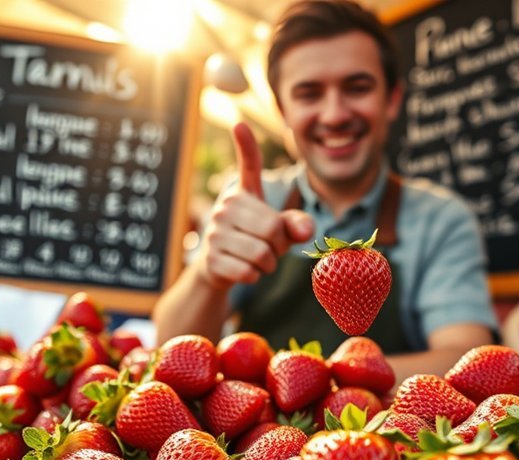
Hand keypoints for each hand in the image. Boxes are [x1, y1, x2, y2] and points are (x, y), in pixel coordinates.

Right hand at [195, 123, 313, 288]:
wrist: (220, 267)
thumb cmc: (255, 241)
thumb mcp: (280, 231)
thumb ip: (296, 225)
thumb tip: (307, 229)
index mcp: (244, 194)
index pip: (248, 166)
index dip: (246, 145)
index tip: (240, 124)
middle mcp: (226, 207)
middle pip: (272, 228)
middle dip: (279, 246)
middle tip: (269, 248)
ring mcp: (215, 232)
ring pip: (261, 253)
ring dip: (268, 264)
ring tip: (258, 260)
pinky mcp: (211, 258)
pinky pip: (247, 272)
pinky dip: (254, 276)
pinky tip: (244, 270)